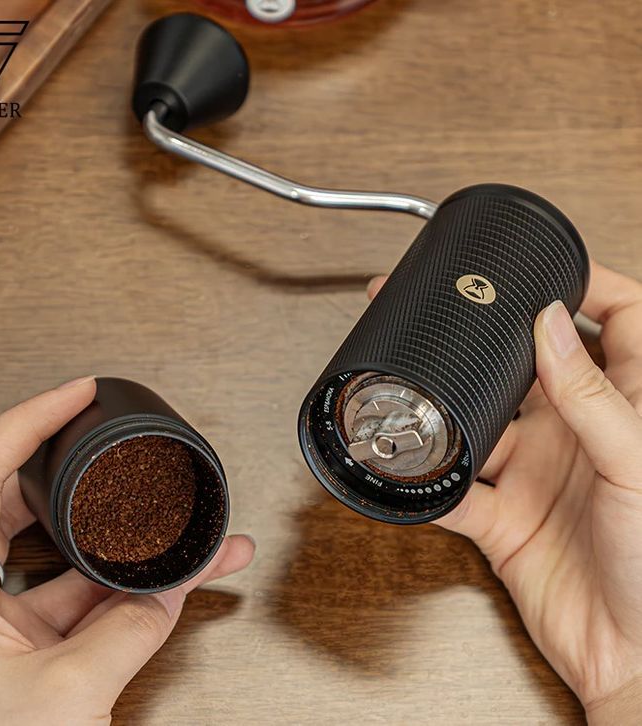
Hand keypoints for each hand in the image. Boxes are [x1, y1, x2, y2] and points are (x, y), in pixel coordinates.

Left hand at [0, 378, 254, 724]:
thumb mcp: (64, 697)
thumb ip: (127, 631)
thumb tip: (171, 589)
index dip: (28, 420)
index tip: (75, 394)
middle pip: (21, 498)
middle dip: (76, 462)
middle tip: (109, 427)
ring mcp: (10, 625)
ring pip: (73, 555)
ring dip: (131, 539)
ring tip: (184, 518)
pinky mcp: (42, 650)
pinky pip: (97, 601)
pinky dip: (140, 588)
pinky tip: (184, 577)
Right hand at [369, 261, 641, 722]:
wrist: (637, 662)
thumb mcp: (639, 465)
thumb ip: (593, 395)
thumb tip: (551, 324)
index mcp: (627, 408)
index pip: (618, 321)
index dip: (587, 285)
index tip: (545, 265)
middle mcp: (578, 433)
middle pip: (527, 366)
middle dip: (489, 340)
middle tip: (451, 316)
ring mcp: (536, 472)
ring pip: (478, 424)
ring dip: (447, 414)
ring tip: (418, 393)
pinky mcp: (502, 516)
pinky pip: (453, 490)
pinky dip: (429, 483)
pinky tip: (411, 469)